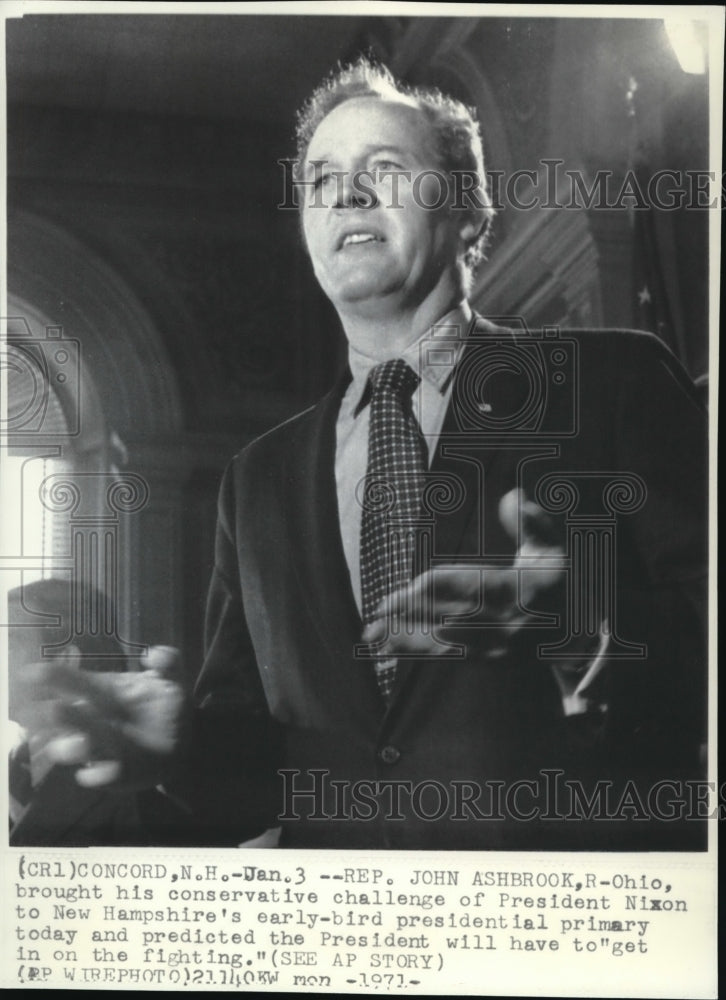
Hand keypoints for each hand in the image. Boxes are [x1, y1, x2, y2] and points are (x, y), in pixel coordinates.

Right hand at [9, 645, 185, 788]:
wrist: (185, 743)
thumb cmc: (167, 707)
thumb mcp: (172, 680)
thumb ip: (169, 662)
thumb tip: (154, 653)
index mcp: (104, 692)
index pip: (75, 682)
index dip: (56, 677)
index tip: (36, 672)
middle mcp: (95, 719)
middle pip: (70, 716)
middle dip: (62, 714)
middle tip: (54, 709)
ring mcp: (101, 748)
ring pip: (76, 748)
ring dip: (74, 746)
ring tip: (83, 742)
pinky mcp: (113, 773)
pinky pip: (99, 777)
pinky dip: (99, 775)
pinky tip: (107, 770)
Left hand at [360, 488, 566, 658]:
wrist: (576, 634)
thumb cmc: (555, 581)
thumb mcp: (550, 549)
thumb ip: (533, 522)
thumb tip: (514, 495)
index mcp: (514, 589)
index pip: (468, 588)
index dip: (433, 589)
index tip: (409, 586)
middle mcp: (502, 621)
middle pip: (447, 617)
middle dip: (411, 615)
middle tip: (377, 612)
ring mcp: (495, 646)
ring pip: (443, 643)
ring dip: (406, 639)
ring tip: (373, 636)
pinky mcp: (487, 660)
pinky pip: (447, 657)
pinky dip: (417, 652)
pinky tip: (390, 649)